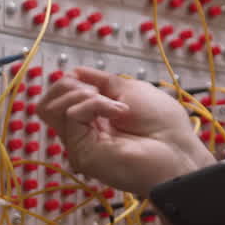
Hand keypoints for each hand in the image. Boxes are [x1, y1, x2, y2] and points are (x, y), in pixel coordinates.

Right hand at [36, 66, 213, 195]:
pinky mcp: (81, 152)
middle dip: (70, 85)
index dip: (73, 80)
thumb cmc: (164, 124)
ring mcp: (79, 143)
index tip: (100, 84)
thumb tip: (74, 71)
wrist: (178, 151)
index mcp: (92, 117)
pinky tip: (119, 113)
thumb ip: (101, 82)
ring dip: (82, 94)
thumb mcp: (130, 89)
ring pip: (49, 108)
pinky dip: (96, 104)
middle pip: (47, 101)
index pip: (59, 96)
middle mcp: (82, 131)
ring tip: (112, 104)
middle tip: (101, 92)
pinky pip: (72, 114)